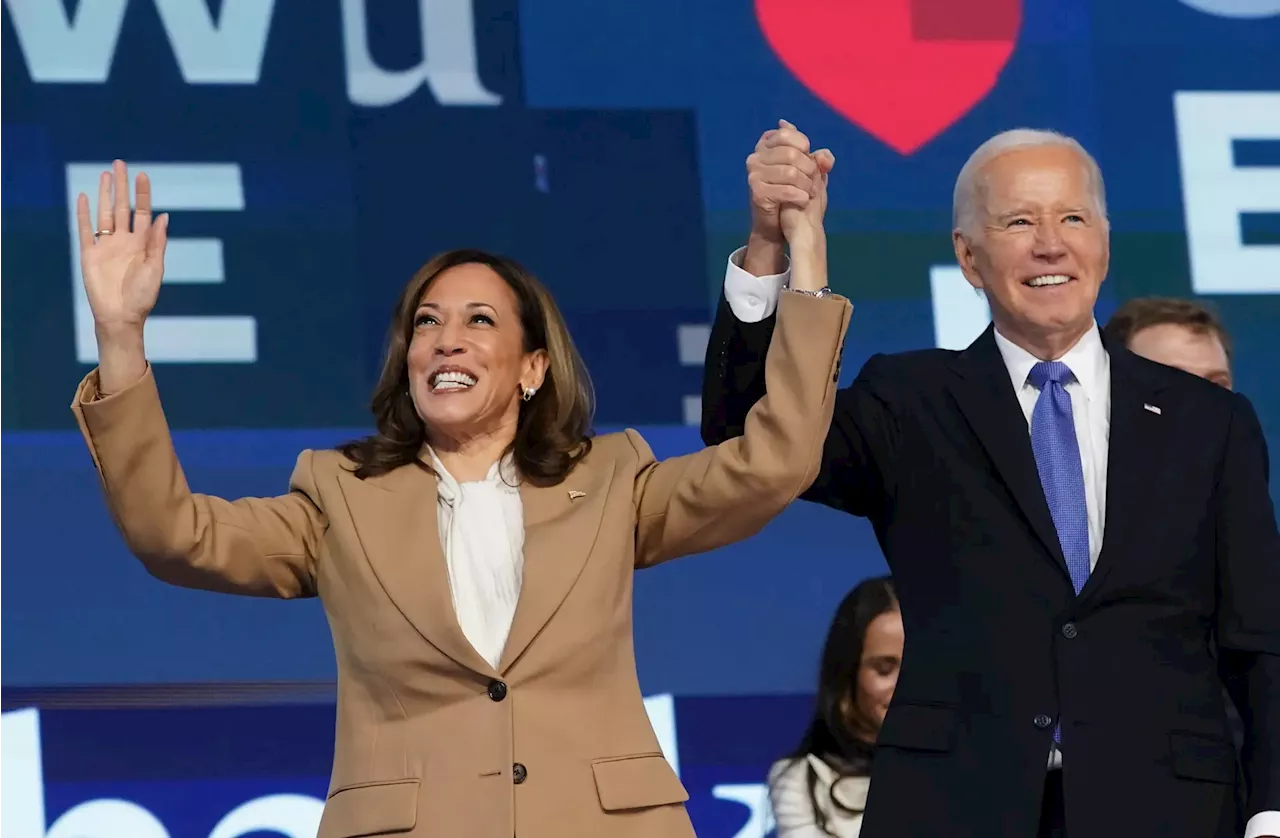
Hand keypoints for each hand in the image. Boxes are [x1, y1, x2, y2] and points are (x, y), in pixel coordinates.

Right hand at [76, 160, 168, 337]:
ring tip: (105, 175)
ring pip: (104, 214)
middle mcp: (124, 241)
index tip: (143, 175)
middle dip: (121, 186)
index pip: (142, 212)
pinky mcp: (89, 254)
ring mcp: (106, 246)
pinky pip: (85, 230)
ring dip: (104, 194)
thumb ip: (157, 242)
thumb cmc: (142, 296)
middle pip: (121, 207)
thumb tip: (164, 216)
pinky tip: (84, 197)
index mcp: (142, 243)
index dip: (142, 194)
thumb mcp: (155, 267)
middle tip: (120, 163)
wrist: (121, 316)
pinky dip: (83, 214)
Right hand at [746, 120, 834, 243]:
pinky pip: (785, 190)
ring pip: (790, 172)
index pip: (785, 134)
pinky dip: (800, 196)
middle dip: (809, 169)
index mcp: (766, 146)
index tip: (810, 160)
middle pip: (791, 153)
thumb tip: (822, 156)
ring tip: (809, 193)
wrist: (777, 225)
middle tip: (813, 182)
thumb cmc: (794, 194)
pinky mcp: (757, 192)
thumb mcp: (810, 173)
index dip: (803, 146)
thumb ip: (820, 160)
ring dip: (806, 185)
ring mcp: (754, 174)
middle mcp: (756, 157)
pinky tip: (803, 201)